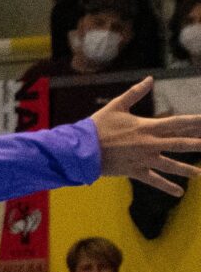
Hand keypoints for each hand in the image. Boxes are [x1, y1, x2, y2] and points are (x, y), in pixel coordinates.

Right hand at [93, 78, 200, 192]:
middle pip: (179, 144)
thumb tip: (150, 79)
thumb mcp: (116, 106)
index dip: (194, 121)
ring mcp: (142, 159)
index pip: (176, 123)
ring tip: (199, 173)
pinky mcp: (134, 171)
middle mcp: (148, 144)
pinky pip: (154, 180)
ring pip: (170, 165)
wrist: (81, 150)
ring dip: (187, 169)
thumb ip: (135, 93)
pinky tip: (179, 192)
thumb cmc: (97, 126)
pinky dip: (167, 186)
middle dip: (197, 144)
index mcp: (146, 127)